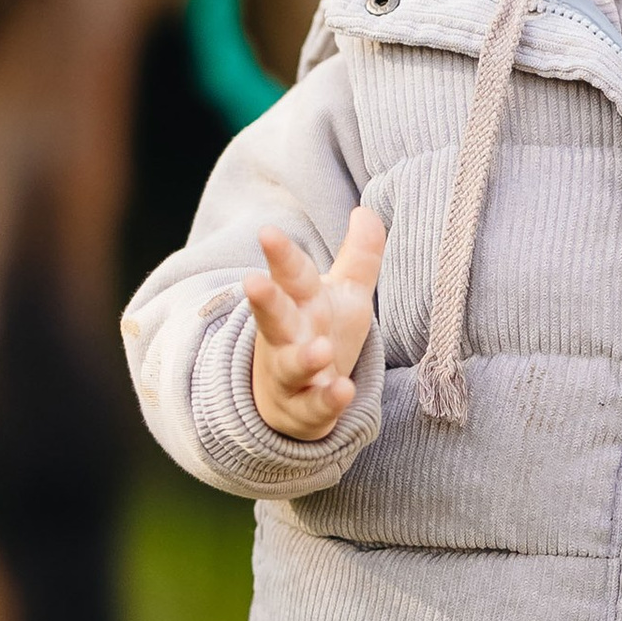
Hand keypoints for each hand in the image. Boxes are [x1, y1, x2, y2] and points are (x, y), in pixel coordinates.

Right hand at [247, 208, 386, 439]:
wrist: (294, 399)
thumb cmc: (321, 333)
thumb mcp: (345, 294)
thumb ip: (360, 255)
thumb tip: (367, 210)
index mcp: (299, 301)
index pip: (290, 274)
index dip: (280, 254)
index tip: (266, 233)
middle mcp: (288, 335)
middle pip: (274, 315)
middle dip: (265, 299)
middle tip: (253, 282)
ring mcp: (291, 374)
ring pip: (291, 366)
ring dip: (303, 358)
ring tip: (319, 350)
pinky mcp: (304, 410)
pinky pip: (314, 407)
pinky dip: (327, 400)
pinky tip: (344, 391)